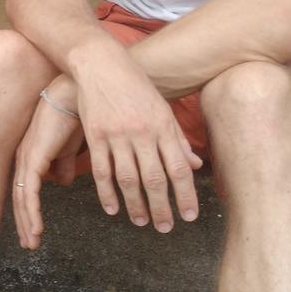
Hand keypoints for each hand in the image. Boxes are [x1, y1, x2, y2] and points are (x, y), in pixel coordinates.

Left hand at [12, 76, 84, 249]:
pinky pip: (30, 193)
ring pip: (22, 199)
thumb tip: (64, 181)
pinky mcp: (32, 159)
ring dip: (27, 223)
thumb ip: (65, 162)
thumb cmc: (74, 114)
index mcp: (32, 155)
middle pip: (20, 197)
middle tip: (29, 244)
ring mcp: (26, 158)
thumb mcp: (70, 145)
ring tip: (32, 243)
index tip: (34, 230)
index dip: (29, 211)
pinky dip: (32, 213)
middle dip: (24, 222)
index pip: (26, 189)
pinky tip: (37, 229)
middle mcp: (23, 158)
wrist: (74, 93)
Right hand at [77, 61, 202, 232]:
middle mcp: (142, 133)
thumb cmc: (136, 85)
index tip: (189, 217)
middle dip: (162, 208)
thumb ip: (178, 139)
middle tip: (165, 228)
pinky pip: (101, 170)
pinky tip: (113, 208)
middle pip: (154, 179)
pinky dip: (106, 193)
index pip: (179, 168)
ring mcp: (117, 135)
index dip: (186, 195)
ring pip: (128, 179)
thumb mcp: (163, 108)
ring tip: (141, 222)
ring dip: (135, 205)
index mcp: (163, 126)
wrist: (102, 64)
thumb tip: (195, 166)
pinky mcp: (95, 135)